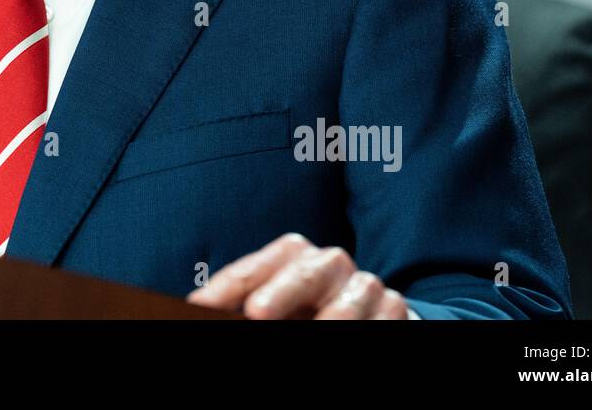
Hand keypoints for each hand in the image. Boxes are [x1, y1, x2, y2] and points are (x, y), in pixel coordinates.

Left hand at [187, 233, 408, 318]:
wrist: (367, 315)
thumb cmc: (303, 311)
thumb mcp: (270, 306)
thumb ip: (235, 306)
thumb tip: (196, 309)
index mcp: (291, 255)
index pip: (251, 270)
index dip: (226, 288)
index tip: (201, 306)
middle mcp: (328, 263)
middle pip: (302, 272)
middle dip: (280, 293)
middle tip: (257, 314)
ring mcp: (365, 285)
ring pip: (346, 301)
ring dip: (329, 321)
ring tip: (316, 330)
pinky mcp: (395, 308)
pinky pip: (382, 320)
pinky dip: (365, 329)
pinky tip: (346, 336)